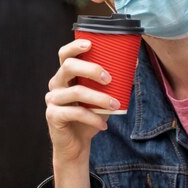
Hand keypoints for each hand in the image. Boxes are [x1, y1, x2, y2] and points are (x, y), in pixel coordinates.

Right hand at [45, 39, 117, 165]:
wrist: (78, 143)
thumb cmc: (91, 115)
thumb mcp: (104, 96)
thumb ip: (114, 81)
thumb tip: (134, 62)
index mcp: (67, 75)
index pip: (65, 54)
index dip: (75, 46)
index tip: (91, 44)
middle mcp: (57, 83)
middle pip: (69, 66)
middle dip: (91, 69)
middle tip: (109, 78)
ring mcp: (52, 99)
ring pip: (76, 91)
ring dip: (99, 98)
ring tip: (115, 105)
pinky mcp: (53, 116)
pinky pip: (75, 113)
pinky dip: (93, 118)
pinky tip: (104, 124)